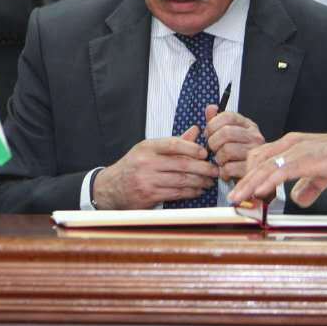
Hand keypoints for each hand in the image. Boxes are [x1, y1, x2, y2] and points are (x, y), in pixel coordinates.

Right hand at [91, 126, 219, 208]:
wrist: (111, 187)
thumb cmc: (133, 166)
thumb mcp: (148, 149)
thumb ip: (173, 142)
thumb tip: (196, 130)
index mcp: (147, 147)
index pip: (172, 144)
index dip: (192, 148)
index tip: (205, 153)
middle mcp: (146, 162)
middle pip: (181, 164)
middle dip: (202, 168)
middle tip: (215, 170)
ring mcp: (147, 180)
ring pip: (181, 180)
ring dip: (199, 182)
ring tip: (209, 181)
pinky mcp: (150, 195)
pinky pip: (176, 193)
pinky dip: (190, 192)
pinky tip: (197, 190)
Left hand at [203, 105, 263, 180]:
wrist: (256, 178)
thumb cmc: (238, 155)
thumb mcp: (228, 135)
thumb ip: (217, 121)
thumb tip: (210, 108)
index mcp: (248, 125)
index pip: (227, 116)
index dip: (213, 125)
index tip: (209, 134)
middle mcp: (254, 136)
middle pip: (226, 133)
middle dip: (213, 143)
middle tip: (213, 150)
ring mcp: (256, 153)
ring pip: (226, 150)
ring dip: (218, 159)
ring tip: (222, 162)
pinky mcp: (252, 169)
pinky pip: (229, 168)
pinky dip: (223, 172)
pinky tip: (226, 172)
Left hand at [229, 130, 326, 206]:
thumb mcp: (321, 174)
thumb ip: (307, 186)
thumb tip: (296, 200)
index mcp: (288, 146)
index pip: (260, 158)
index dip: (250, 173)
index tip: (242, 189)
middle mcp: (287, 146)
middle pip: (257, 163)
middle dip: (243, 181)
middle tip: (232, 197)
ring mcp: (295, 152)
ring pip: (265, 168)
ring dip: (249, 184)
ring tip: (238, 198)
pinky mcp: (305, 160)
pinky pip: (281, 171)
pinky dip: (268, 182)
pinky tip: (260, 192)